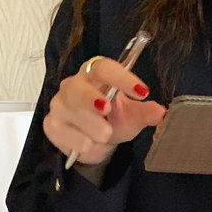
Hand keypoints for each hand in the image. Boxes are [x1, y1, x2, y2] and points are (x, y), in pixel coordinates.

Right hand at [43, 56, 166, 165]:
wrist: (95, 141)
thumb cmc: (112, 119)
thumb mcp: (131, 117)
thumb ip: (144, 113)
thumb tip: (161, 112)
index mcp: (94, 75)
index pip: (104, 67)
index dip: (121, 77)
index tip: (142, 91)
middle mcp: (73, 85)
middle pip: (77, 88)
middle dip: (91, 99)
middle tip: (107, 111)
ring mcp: (59, 105)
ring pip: (71, 114)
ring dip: (91, 129)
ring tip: (104, 136)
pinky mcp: (51, 124)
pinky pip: (64, 134)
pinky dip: (80, 142)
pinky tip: (88, 144)